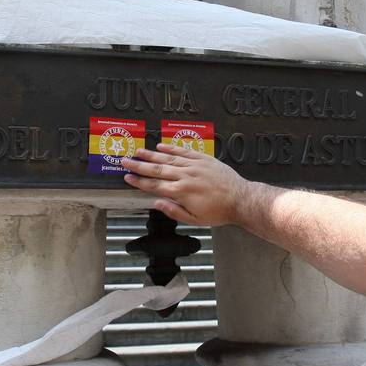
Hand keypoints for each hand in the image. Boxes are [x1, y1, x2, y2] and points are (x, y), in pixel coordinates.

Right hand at [121, 143, 255, 226]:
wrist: (240, 199)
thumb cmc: (218, 212)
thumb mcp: (195, 219)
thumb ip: (174, 211)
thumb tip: (156, 203)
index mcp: (181, 192)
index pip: (154, 186)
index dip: (139, 182)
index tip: (127, 178)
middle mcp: (185, 176)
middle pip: (157, 169)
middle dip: (139, 166)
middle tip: (125, 161)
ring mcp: (194, 166)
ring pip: (168, 158)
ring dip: (151, 154)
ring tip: (138, 151)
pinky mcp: (203, 159)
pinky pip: (184, 151)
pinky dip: (171, 148)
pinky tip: (160, 145)